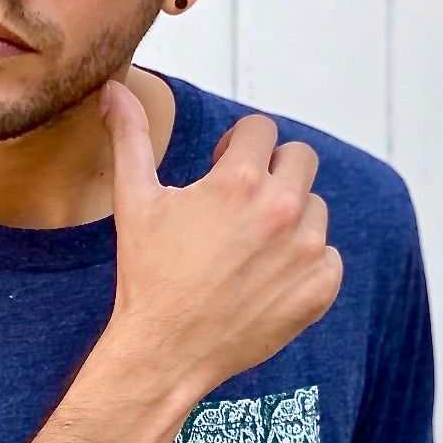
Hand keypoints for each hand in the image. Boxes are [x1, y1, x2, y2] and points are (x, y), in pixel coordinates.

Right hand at [100, 79, 343, 399]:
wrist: (166, 352)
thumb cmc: (147, 276)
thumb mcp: (135, 201)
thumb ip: (130, 138)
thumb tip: (114, 89)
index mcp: (239, 180)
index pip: (261, 129)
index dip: (237, 146)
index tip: (220, 169)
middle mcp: (282, 210)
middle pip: (300, 158)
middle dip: (273, 171)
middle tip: (241, 204)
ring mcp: (306, 251)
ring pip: (315, 207)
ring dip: (289, 218)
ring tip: (249, 248)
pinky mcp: (320, 288)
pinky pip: (328, 255)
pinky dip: (304, 264)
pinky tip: (265, 279)